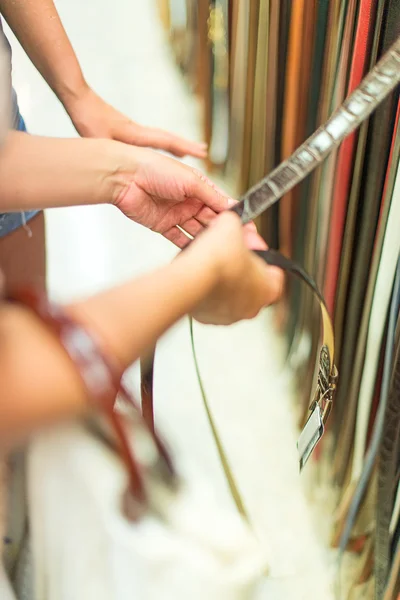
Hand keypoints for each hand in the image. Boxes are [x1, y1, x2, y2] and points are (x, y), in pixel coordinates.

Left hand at [66, 86, 207, 158]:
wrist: (80, 101)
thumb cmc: (88, 121)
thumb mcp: (101, 140)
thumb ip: (113, 151)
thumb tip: (121, 164)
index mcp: (136, 135)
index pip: (166, 141)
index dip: (184, 147)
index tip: (202, 152)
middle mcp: (139, 131)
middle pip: (169, 139)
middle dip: (187, 146)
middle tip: (204, 152)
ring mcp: (135, 131)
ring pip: (161, 139)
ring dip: (177, 145)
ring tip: (190, 153)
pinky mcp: (128, 131)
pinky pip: (152, 140)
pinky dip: (163, 146)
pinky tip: (162, 151)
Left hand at [112, 147, 262, 247]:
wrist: (124, 176)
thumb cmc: (154, 168)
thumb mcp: (191, 180)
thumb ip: (212, 196)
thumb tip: (232, 207)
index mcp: (199, 186)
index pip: (223, 204)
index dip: (236, 218)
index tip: (250, 230)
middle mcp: (189, 200)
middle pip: (213, 221)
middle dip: (227, 234)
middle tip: (243, 247)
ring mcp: (176, 214)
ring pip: (198, 231)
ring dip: (210, 241)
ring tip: (223, 252)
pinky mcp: (162, 225)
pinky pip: (179, 238)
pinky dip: (189, 246)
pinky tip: (201, 254)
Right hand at [184, 212, 283, 324]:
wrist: (192, 277)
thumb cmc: (218, 259)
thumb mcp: (231, 226)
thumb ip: (234, 224)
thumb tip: (228, 222)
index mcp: (269, 288)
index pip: (273, 267)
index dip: (258, 248)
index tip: (247, 240)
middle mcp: (252, 307)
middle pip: (250, 280)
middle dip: (239, 262)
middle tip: (228, 248)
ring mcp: (229, 316)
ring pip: (229, 292)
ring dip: (223, 276)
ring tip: (210, 260)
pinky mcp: (208, 317)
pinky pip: (210, 300)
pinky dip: (206, 288)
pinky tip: (200, 273)